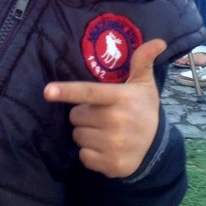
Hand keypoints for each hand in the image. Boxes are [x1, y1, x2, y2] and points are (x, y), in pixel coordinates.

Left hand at [43, 39, 166, 178]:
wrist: (158, 148)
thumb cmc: (143, 110)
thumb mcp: (143, 85)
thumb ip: (142, 61)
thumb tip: (158, 41)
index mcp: (121, 98)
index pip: (89, 92)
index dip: (67, 91)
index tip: (47, 91)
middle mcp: (116, 121)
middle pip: (76, 115)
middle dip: (84, 115)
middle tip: (103, 116)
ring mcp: (113, 145)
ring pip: (77, 136)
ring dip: (86, 134)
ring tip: (106, 132)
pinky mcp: (110, 164)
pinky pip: (83, 155)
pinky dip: (90, 153)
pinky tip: (106, 148)